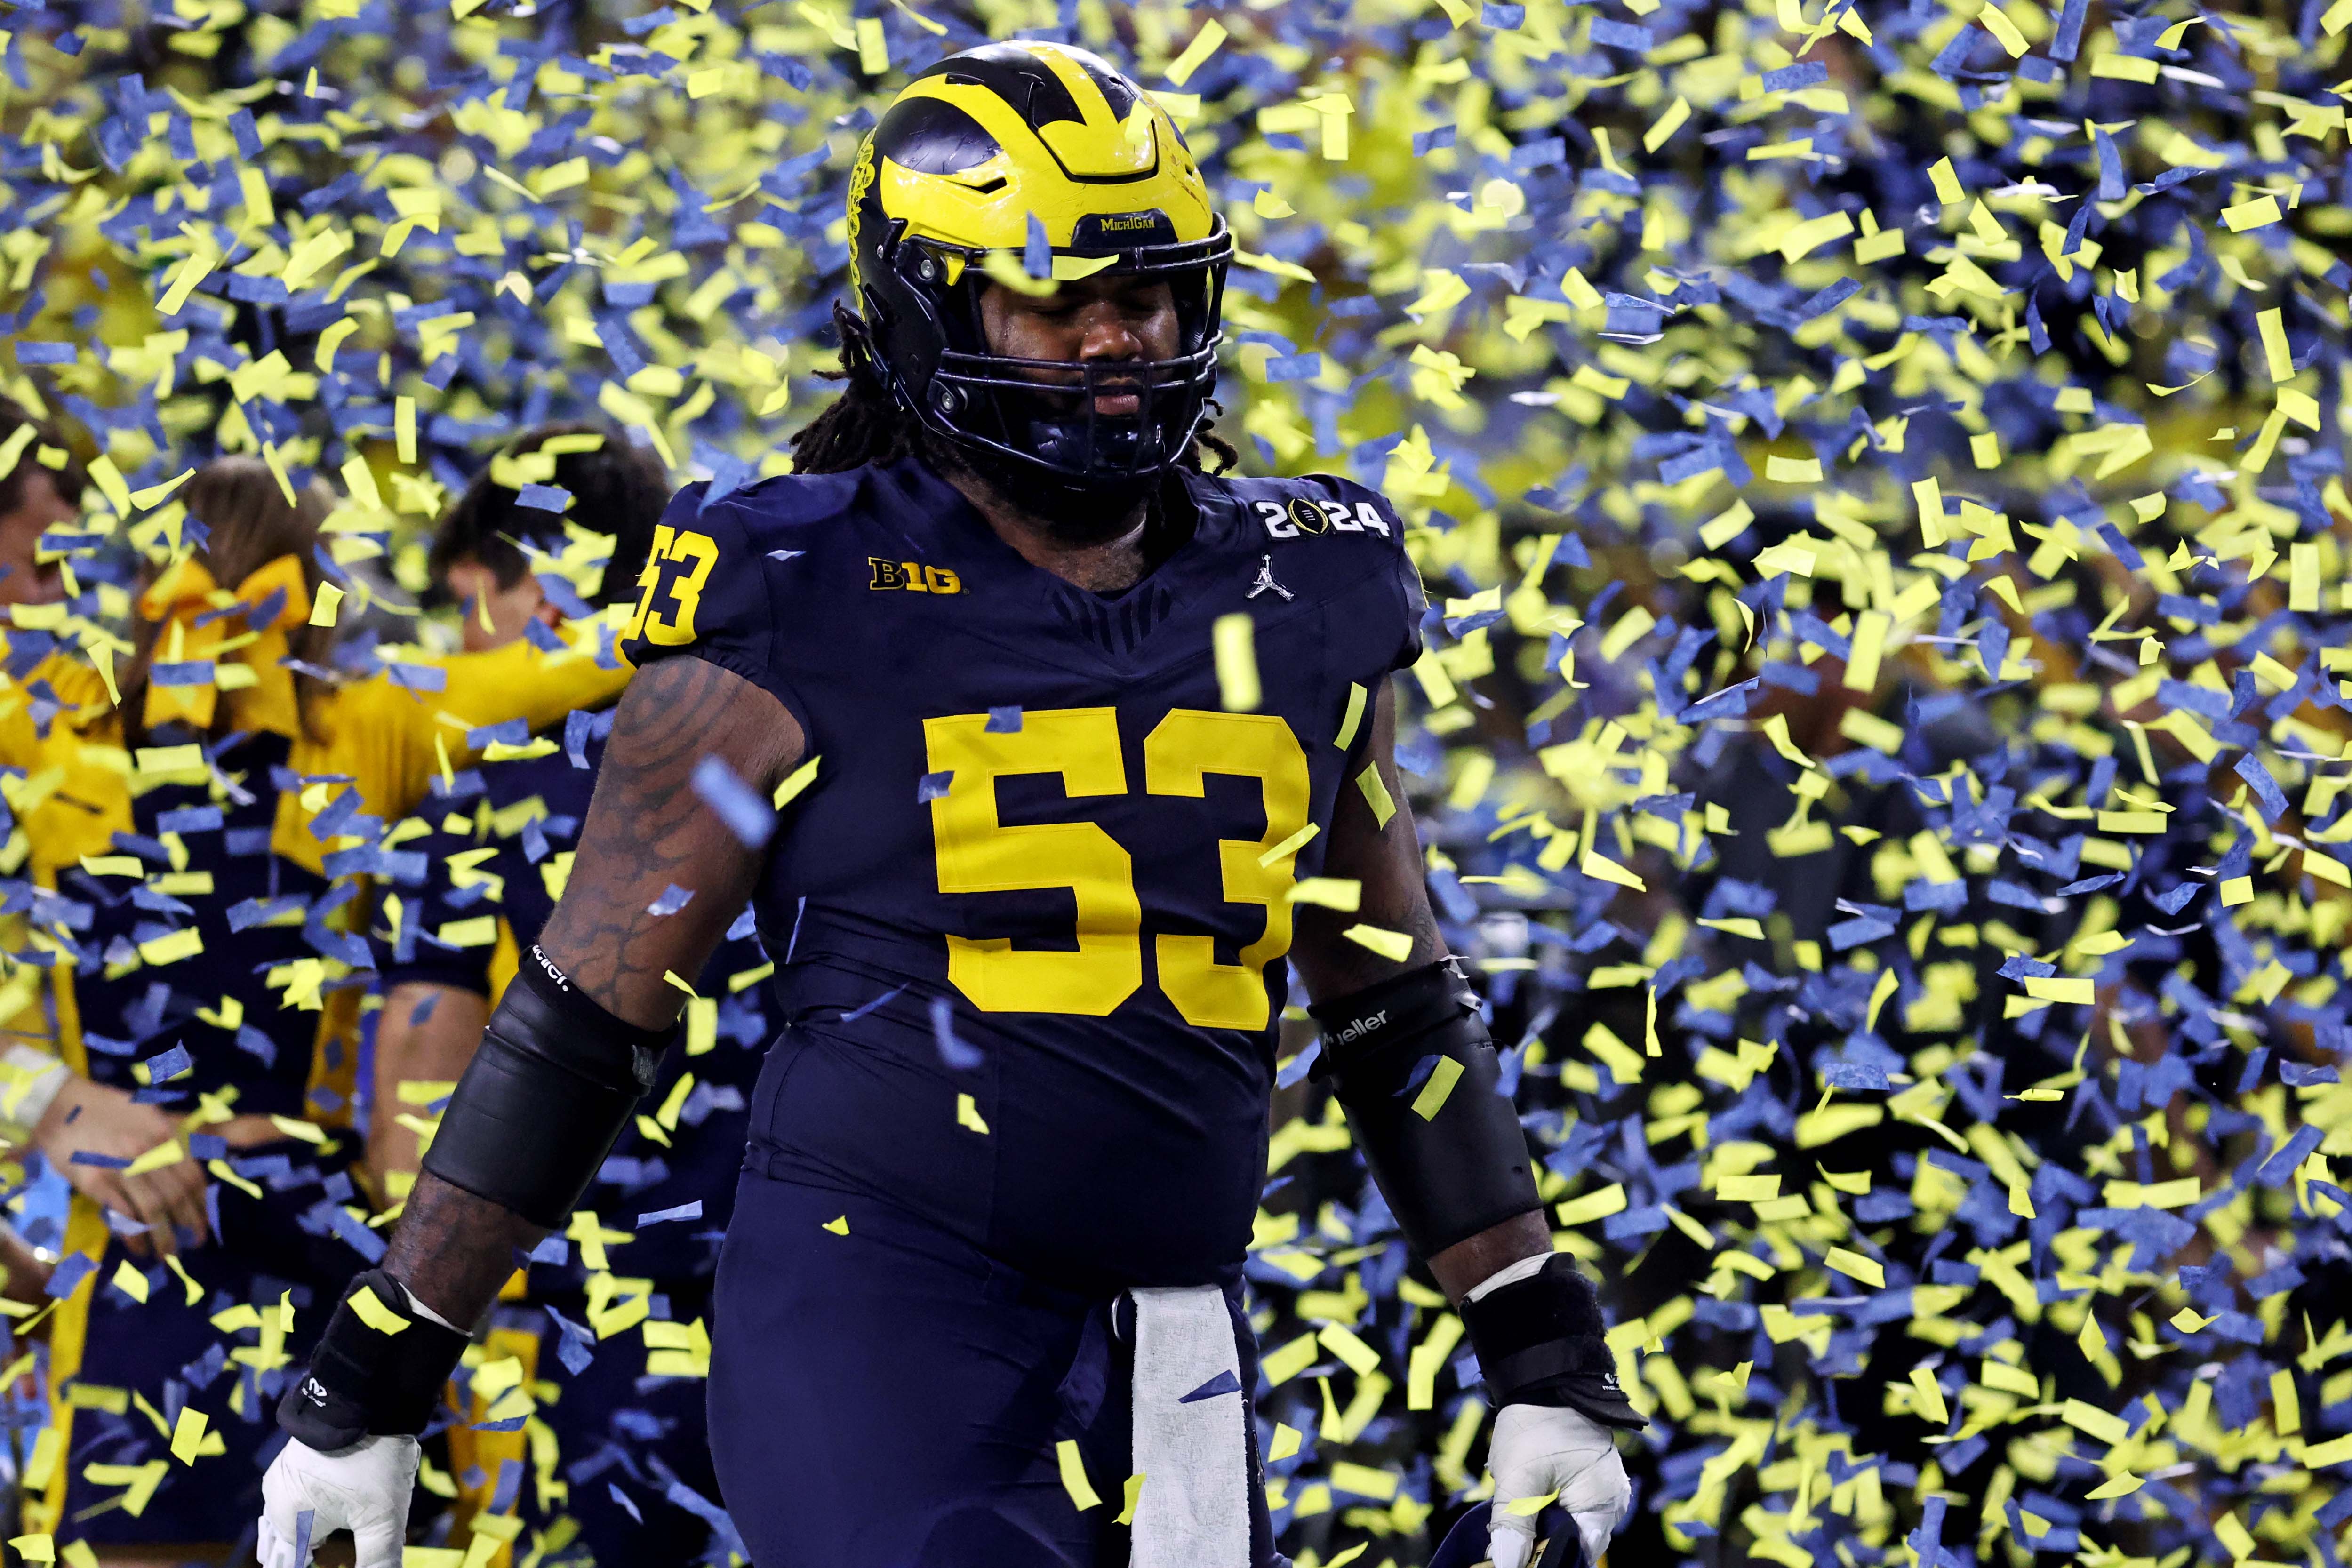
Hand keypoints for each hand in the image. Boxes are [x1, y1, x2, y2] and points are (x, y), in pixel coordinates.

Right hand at [30, 1076, 209, 1257]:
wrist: (62, 1106)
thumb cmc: (111, 1112)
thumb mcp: (154, 1115)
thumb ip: (183, 1135)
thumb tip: (218, 1152)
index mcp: (166, 1135)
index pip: (193, 1177)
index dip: (201, 1205)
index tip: (204, 1224)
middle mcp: (148, 1151)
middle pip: (176, 1196)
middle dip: (189, 1224)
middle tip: (194, 1244)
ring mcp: (121, 1167)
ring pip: (152, 1208)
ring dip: (162, 1236)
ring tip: (167, 1254)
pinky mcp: (94, 1181)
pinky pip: (121, 1212)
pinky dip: (133, 1234)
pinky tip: (138, 1246)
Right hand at [258, 1432, 419, 1567]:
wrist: (364, 1398)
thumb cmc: (372, 1461)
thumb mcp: (384, 1517)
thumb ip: (380, 1558)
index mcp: (292, 1522)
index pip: (287, 1565)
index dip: (299, 1567)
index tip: (316, 1562)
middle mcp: (277, 1501)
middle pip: (279, 1546)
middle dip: (293, 1558)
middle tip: (310, 1558)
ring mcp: (282, 1476)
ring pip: (280, 1520)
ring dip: (295, 1537)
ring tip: (306, 1551)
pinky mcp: (293, 1458)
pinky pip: (288, 1496)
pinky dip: (298, 1512)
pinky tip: (311, 1516)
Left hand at [1487, 1403, 1630, 1567]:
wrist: (1544, 1378)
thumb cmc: (1535, 1422)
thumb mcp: (1518, 1476)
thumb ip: (1514, 1523)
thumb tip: (1507, 1563)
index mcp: (1603, 1505)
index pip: (1577, 1554)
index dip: (1544, 1558)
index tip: (1513, 1555)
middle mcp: (1611, 1503)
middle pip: (1574, 1543)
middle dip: (1540, 1541)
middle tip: (1507, 1534)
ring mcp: (1602, 1492)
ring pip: (1569, 1527)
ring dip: (1541, 1526)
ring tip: (1515, 1511)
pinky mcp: (1590, 1482)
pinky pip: (1570, 1510)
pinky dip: (1546, 1510)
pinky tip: (1526, 1501)